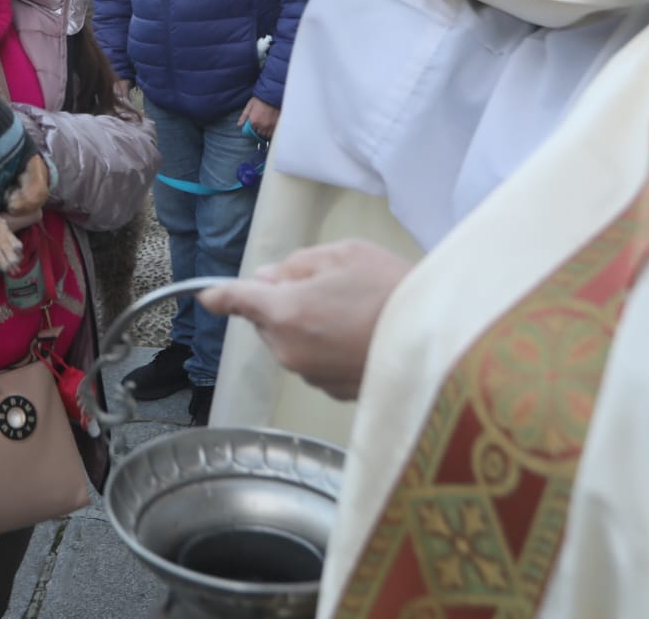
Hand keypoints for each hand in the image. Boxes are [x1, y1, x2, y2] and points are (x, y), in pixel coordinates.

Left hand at [197, 239, 412, 399]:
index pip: (237, 299)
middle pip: (266, 322)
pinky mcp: (332, 393)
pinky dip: (325, 348)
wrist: (441, 342)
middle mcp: (289, 349)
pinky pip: (314, 362)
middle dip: (282, 304)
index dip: (220, 294)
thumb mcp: (345, 255)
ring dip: (305, 327)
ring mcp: (311, 375)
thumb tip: (270, 277)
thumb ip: (298, 264)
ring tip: (352, 312)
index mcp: (285, 311)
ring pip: (290, 343)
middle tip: (326, 288)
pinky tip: (359, 335)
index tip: (208, 294)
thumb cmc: (395, 291)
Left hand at [240, 97, 278, 139]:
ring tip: (265, 124)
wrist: (273, 95)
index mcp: (253, 121)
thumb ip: (244, 116)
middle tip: (260, 122)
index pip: (251, 130)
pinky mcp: (277, 125)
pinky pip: (272, 132)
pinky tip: (270, 125)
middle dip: (258, 129)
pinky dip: (271, 130)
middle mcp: (262, 125)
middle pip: (259, 133)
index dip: (252, 126)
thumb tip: (239, 125)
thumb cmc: (260, 99)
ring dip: (265, 131)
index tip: (254, 122)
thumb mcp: (249, 106)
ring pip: (266, 134)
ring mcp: (270, 126)